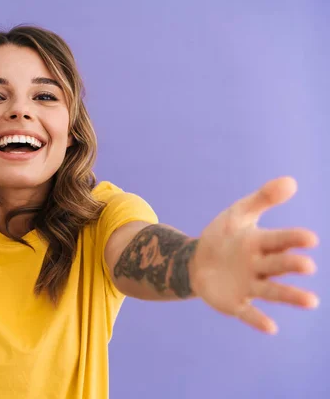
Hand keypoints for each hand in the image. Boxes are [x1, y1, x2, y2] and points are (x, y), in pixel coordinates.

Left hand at [190, 176, 318, 333]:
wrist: (196, 261)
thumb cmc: (224, 237)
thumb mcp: (238, 214)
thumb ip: (262, 199)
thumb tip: (291, 181)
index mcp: (261, 243)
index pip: (279, 239)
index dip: (293, 239)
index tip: (310, 239)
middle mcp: (260, 265)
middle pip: (278, 265)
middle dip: (291, 264)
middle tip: (307, 265)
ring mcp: (249, 285)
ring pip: (272, 291)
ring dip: (290, 295)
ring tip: (311, 301)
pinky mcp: (235, 302)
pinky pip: (248, 312)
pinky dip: (258, 319)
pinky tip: (271, 328)